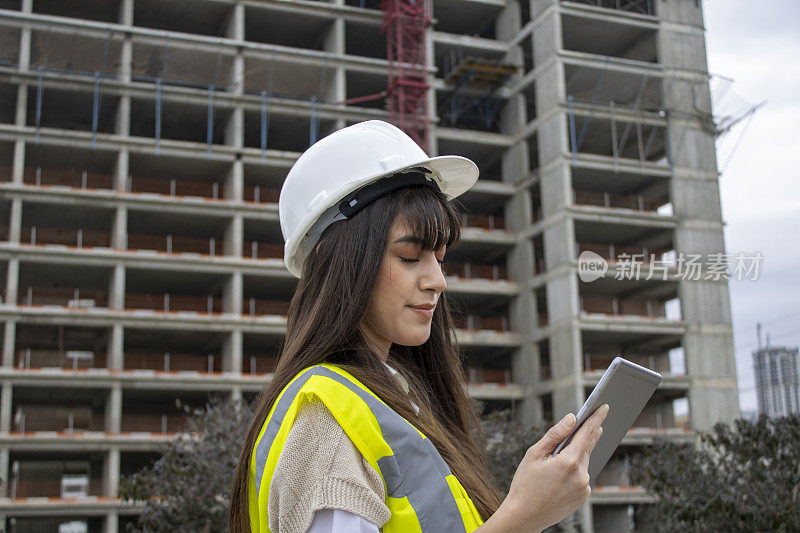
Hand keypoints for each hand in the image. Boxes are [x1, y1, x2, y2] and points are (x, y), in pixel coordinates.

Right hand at [484, 404, 609, 532]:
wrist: (525, 516)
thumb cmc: (525, 484)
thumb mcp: (534, 454)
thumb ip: (555, 434)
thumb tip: (572, 419)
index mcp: (568, 462)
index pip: (587, 433)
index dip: (596, 418)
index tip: (604, 407)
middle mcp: (581, 475)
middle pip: (587, 447)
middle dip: (587, 435)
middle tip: (590, 421)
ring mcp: (584, 488)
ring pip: (584, 462)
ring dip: (576, 455)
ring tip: (557, 460)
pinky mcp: (583, 497)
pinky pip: (582, 476)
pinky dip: (574, 470)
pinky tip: (558, 476)